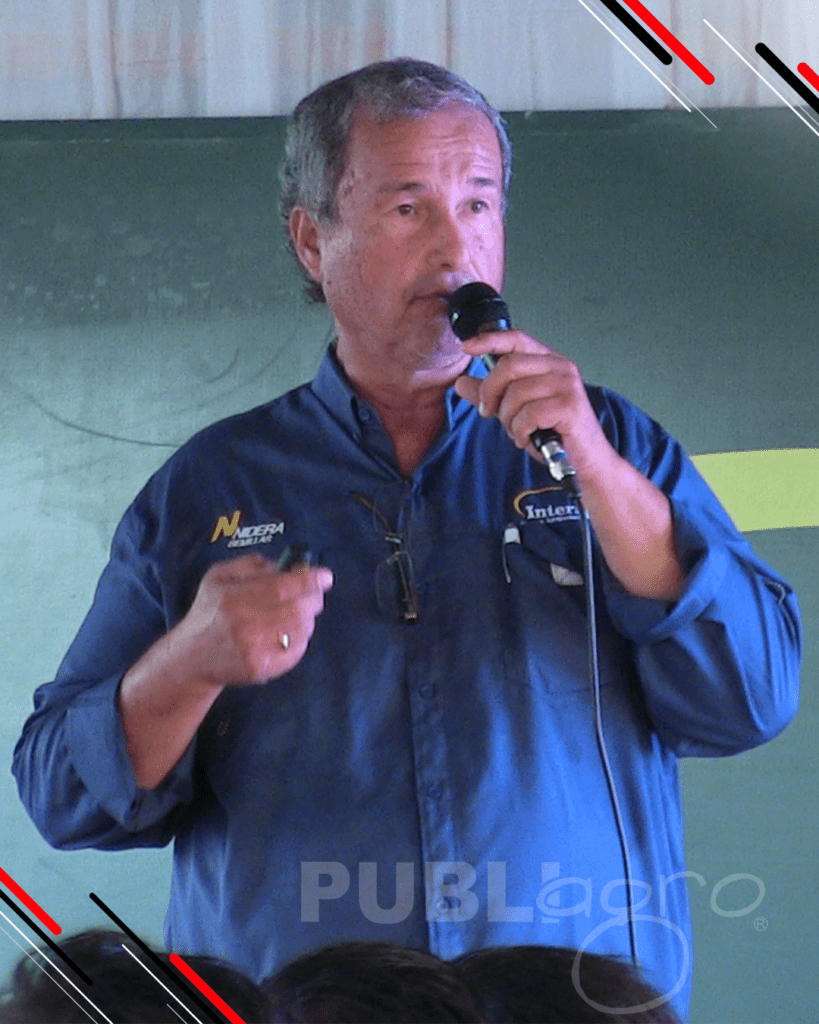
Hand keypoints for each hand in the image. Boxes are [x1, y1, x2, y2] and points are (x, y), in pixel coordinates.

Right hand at [177, 553, 333, 685]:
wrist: (193, 658)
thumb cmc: (210, 611)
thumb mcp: (219, 577)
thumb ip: (250, 565)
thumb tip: (284, 565)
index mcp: (234, 599)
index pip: (281, 588)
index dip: (308, 580)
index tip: (325, 576)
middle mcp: (245, 626)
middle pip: (297, 609)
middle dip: (313, 597)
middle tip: (314, 592)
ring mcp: (255, 651)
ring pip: (302, 630)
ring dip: (307, 617)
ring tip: (297, 611)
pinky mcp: (263, 669)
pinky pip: (298, 650)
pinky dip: (301, 638)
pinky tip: (288, 632)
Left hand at [453, 329, 614, 483]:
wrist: (584, 460)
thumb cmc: (553, 432)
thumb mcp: (514, 410)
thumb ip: (491, 395)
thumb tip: (461, 382)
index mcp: (547, 361)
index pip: (516, 338)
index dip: (489, 340)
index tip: (466, 348)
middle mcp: (560, 367)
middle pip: (509, 365)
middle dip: (490, 392)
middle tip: (489, 412)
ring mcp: (567, 384)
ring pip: (516, 393)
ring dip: (508, 418)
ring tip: (518, 430)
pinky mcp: (569, 405)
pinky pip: (528, 414)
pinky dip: (521, 431)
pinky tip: (528, 438)